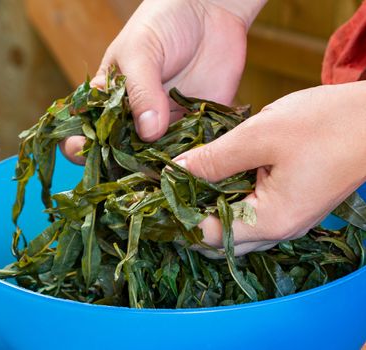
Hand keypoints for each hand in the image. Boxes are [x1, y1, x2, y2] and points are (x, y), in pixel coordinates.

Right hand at [61, 0, 265, 163]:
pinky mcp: (195, 126)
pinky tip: (190, 172)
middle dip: (119, 171)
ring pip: (154, 160)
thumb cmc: (162, 22)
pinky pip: (190, 151)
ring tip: (161, 182)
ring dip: (156, 174)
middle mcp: (133, 119)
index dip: (79, 148)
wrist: (209, 9)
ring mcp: (164, 126)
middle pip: (118, 155)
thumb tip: (148, 132)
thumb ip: (140, 90)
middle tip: (130, 178)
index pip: (84, 131)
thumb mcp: (140, 50)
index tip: (85, 154)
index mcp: (108, 100)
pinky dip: (190, 164)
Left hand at [173, 81, 365, 255]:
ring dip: (208, 210)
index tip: (154, 195)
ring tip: (184, 182)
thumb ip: (214, 158)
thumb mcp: (260, 136)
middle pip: (219, 240)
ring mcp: (287, 220)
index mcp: (270, 221)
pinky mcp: (291, 206)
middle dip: (189, 218)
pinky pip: (250, 214)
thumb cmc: (326, 125)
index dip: (178, 217)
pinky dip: (228, 201)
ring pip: (234, 229)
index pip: (208, 236)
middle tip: (165, 190)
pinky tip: (215, 177)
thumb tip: (175, 171)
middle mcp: (278, 230)